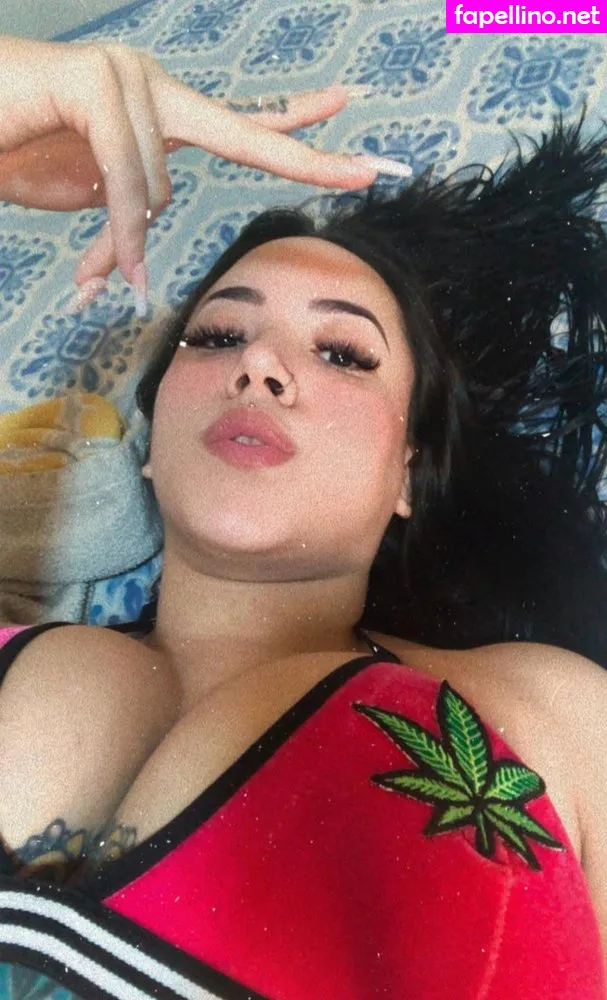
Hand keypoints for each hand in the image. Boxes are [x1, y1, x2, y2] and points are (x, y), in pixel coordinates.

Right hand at [0, 36, 389, 292]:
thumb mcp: (89, 201)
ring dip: (125, 233)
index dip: (296, 125)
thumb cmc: (15, 150)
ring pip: (160, 181)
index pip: (241, 120)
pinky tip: (109, 269)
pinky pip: (128, 175)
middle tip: (372, 172)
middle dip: (308, 158)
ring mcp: (126, 77)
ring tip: (92, 263)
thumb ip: (126, 219)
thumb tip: (136, 265)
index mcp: (161, 113)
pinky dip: (119, 228)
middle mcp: (154, 86)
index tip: (348, 113)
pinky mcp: (95, 83)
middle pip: (243, 131)